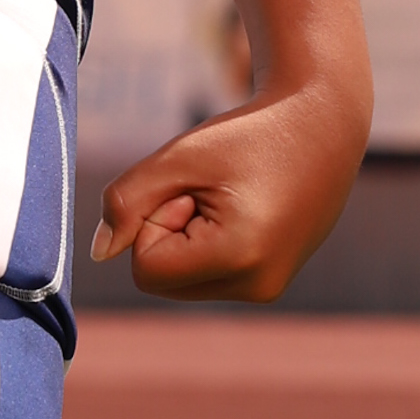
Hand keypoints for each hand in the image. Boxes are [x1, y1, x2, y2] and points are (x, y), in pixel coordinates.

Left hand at [89, 81, 364, 301]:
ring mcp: (268, 290)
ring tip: (228, 197)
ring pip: (181, 279)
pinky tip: (240, 209)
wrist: (320, 128)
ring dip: (187, 236)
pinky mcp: (270, 284)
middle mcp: (257, 286)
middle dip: (168, 231)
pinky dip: (208, 242)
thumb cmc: (246, 136)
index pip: (146, 268)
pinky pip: (207, 275)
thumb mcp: (178, 158)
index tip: (192, 187)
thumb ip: (127, 202)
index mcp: (238, 257)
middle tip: (209, 190)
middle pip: (162, 280)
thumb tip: (98, 253)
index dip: (154, 220)